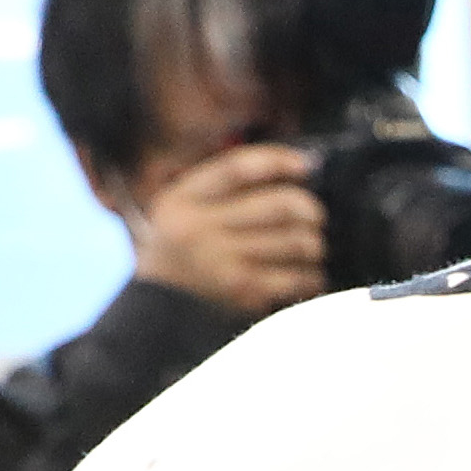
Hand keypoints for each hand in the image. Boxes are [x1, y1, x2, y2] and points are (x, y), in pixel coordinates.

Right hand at [132, 144, 327, 316]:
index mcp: (183, 199)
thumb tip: (292, 170)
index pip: (238, 168)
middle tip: (316, 216)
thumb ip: (222, 186)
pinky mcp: (242, 292)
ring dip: (314, 243)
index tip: (305, 165)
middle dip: (309, 209)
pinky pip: (295, 278)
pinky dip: (312, 276)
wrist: (154, 310)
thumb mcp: (182, 208)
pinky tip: (311, 276)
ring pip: (294, 242)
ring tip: (313, 247)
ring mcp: (222, 262)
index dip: (278, 160)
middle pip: (278, 205)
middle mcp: (200, 228)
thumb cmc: (180, 251)